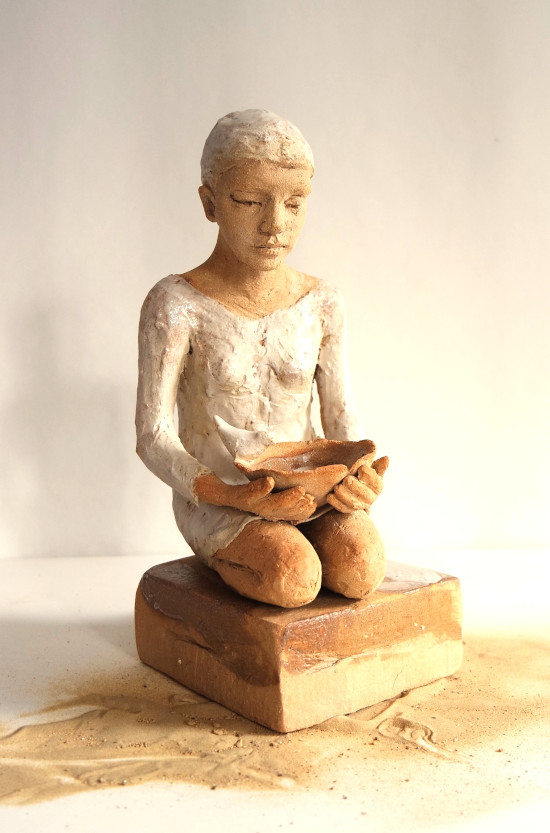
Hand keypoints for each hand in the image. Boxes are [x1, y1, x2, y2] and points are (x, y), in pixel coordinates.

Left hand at [194, 473, 316, 522]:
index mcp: (261, 503)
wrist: (200, 483)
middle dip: (296, 507)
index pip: (284, 510)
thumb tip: (295, 461)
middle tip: (311, 500)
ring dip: (283, 500)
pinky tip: (269, 482)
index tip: (313, 503)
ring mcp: (241, 501)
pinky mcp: (229, 495)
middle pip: (278, 510)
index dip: (299, 509)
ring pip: (265, 505)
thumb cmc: (230, 479)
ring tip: (299, 492)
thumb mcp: (256, 474)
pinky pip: (245, 493)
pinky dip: (258, 489)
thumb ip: (273, 469)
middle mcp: (253, 506)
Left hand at [326, 456, 388, 513]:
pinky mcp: (348, 510)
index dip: (369, 475)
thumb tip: (386, 458)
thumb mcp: (371, 469)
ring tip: (337, 487)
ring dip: (343, 495)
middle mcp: (371, 498)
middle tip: (347, 479)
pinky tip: (330, 496)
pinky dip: (335, 503)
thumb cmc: (363, 475)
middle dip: (355, 486)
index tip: (361, 468)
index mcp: (377, 486)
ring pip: (352, 503)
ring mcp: (359, 505)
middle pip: (364, 494)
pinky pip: (342, 508)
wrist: (353, 489)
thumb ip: (377, 465)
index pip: (376, 482)